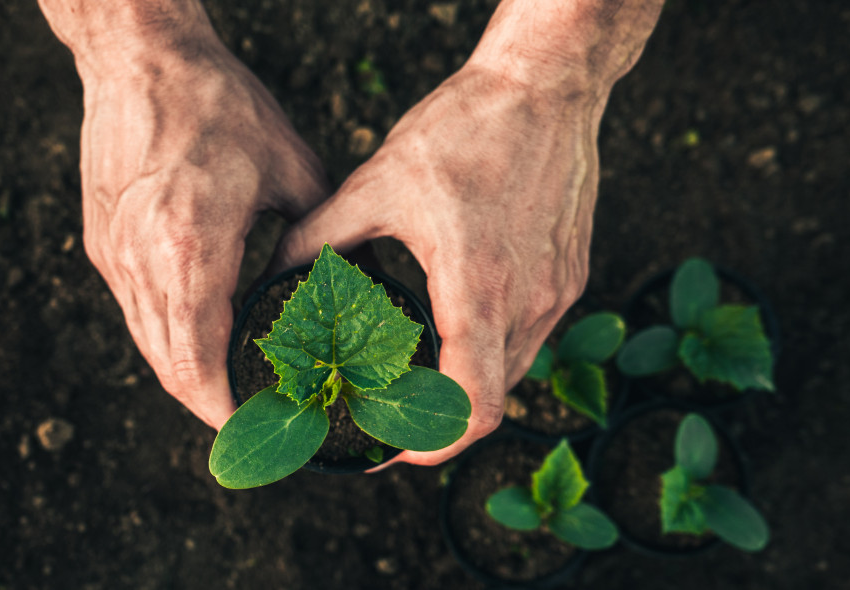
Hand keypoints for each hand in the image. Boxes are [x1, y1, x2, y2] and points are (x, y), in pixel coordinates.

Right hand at [42, 5, 327, 428]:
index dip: (226, 411)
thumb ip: (316, 238)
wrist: (140, 57)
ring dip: (188, 372)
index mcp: (192, 251)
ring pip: (148, 344)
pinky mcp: (102, 242)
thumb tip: (343, 281)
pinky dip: (169, 334)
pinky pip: (136, 310)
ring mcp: (114, 256)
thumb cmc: (219, 104)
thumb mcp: (292, 169)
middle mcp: (142, 264)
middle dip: (210, 403)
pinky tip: (202, 332)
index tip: (259, 426)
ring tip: (231, 384)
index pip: (198, 367)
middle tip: (253, 415)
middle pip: (169, 368)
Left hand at [272, 62, 605, 463]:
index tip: (393, 448)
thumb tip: (280, 269)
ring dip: (467, 385)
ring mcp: (557, 291)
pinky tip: (458, 325)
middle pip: (489, 403)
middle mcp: (528, 302)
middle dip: (439, 421)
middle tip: (390, 414)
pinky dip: (493, 349)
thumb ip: (323, 235)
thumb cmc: (467, 127)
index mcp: (478, 289)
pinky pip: (531, 335)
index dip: (431, 445)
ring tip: (420, 375)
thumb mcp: (379, 182)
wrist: (547, 84)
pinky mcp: (570, 274)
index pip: (470, 408)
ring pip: (513, 372)